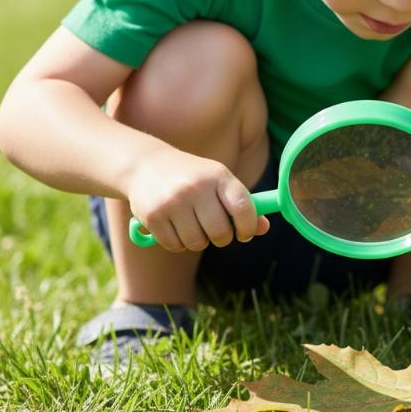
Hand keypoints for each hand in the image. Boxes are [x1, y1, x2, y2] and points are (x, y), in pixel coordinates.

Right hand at [126, 145, 269, 252]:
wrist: (146, 165)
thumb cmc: (193, 178)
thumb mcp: (219, 182)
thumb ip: (243, 205)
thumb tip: (264, 227)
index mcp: (218, 176)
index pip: (243, 207)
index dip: (248, 226)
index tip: (244, 233)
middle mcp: (196, 187)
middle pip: (220, 233)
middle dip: (222, 238)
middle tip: (216, 231)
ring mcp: (173, 202)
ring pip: (197, 242)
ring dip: (199, 241)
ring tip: (193, 225)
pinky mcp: (153, 216)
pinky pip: (176, 246)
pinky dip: (179, 243)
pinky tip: (175, 226)